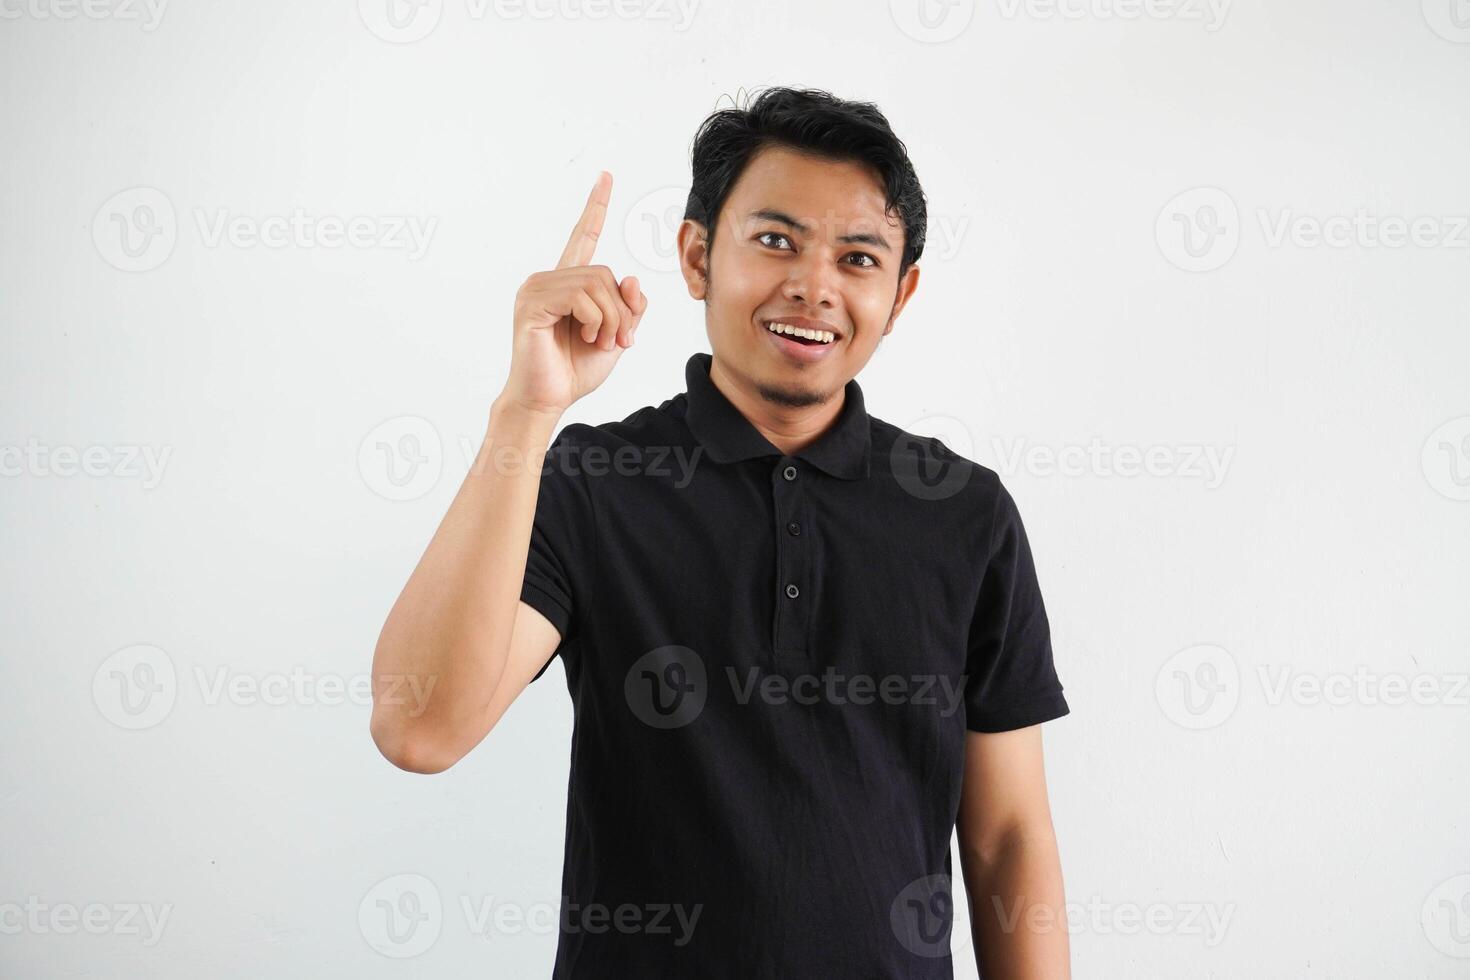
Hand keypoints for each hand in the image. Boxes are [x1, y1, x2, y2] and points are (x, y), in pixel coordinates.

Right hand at [500, 171, 648, 417]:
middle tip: (620, 341)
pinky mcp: (532, 304)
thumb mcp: (617, 336)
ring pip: (597, 283)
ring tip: (601, 342)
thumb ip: (629, 307)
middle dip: (623, 310)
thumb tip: (631, 277)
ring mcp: (536, 289)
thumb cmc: (574, 370)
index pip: (583, 237)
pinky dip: (596, 321)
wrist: (547, 400)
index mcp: (566, 284)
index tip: (605, 176)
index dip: (595, 207)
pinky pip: (581, 297)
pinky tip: (586, 338)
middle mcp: (548, 279)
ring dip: (612, 319)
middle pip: (606, 272)